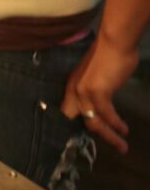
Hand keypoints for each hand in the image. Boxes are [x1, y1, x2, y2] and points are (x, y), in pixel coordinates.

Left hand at [62, 33, 135, 152]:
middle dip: (90, 135)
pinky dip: (116, 124)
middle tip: (104, 145)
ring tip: (122, 146)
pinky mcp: (98, 92)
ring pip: (93, 122)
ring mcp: (84, 92)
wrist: (115, 42)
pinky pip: (107, 115)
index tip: (83, 137)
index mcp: (72, 85)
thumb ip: (95, 90)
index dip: (71, 125)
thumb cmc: (109, 56)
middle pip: (75, 120)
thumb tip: (101, 104)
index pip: (66, 111)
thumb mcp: (97, 77)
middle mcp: (74, 90)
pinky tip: (124, 129)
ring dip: (109, 136)